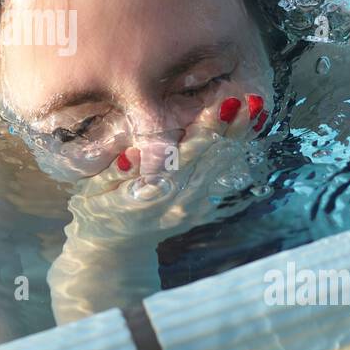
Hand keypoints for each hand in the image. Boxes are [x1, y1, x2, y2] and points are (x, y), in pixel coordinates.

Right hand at [62, 93, 271, 248]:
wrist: (113, 250)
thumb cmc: (96, 209)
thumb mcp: (92, 191)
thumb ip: (113, 174)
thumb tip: (132, 155)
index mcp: (150, 195)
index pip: (183, 159)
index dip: (204, 133)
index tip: (221, 107)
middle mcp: (177, 203)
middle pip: (209, 161)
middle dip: (231, 129)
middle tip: (252, 100)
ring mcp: (192, 208)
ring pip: (222, 169)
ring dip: (240, 138)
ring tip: (257, 108)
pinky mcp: (201, 209)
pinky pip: (224, 178)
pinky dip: (238, 153)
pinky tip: (250, 130)